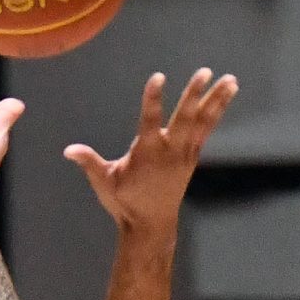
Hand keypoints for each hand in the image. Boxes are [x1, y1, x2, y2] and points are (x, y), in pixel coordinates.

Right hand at [64, 67, 238, 233]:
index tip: (158, 77)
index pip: (149, 121)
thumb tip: (68, 150)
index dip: (153, 99)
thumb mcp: (104, 183)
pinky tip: (226, 94)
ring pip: (202, 122)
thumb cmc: (125, 203)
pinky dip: (216, 112)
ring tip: (231, 80)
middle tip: (204, 72)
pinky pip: (206, 129)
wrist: (151, 226)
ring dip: (216, 100)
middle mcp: (170, 152)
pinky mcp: (192, 157)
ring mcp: (184, 154)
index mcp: (147, 153)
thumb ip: (89, 163)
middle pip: (184, 118)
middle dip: (194, 95)